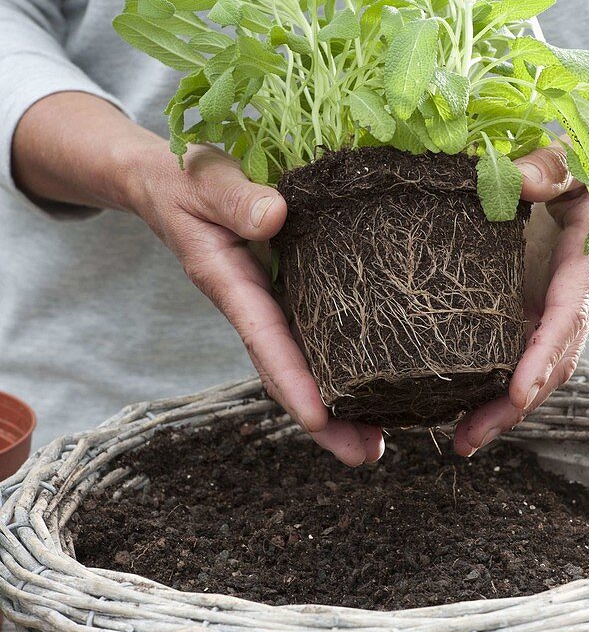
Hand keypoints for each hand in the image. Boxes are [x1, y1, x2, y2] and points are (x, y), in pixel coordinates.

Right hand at [129, 141, 384, 466]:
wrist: (168, 182)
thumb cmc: (186, 176)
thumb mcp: (205, 177)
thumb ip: (234, 197)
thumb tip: (273, 218)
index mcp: (230, 282)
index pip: (264, 338)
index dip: (292, 380)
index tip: (320, 419)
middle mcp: (252, 305)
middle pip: (285, 373)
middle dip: (322, 421)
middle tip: (367, 455)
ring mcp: (269, 306)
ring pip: (301, 366)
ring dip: (336, 408)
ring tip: (377, 443)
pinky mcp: (285, 296)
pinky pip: (311, 341)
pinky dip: (338, 371)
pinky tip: (375, 389)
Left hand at [453, 113, 588, 455]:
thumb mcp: (587, 150)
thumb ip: (551, 165)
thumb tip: (510, 179)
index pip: (567, 315)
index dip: (541, 356)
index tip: (516, 392)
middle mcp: (582, 292)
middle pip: (554, 361)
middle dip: (513, 406)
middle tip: (466, 441)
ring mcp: (569, 302)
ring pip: (545, 365)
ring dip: (507, 408)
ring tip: (462, 440)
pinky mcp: (554, 301)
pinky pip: (535, 349)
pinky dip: (507, 382)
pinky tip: (473, 404)